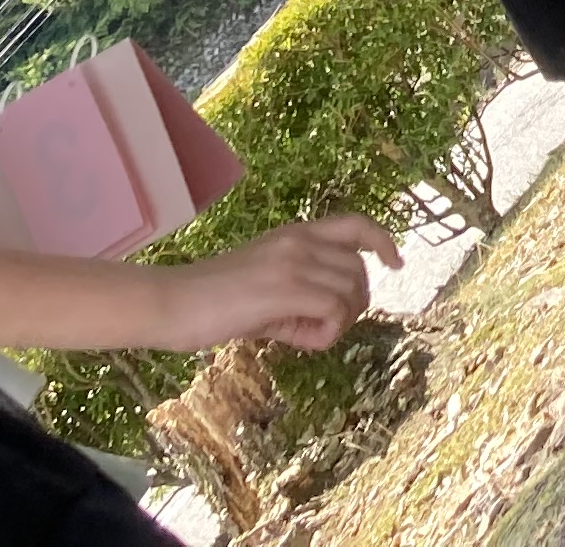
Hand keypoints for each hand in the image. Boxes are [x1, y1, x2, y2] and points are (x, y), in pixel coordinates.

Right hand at [147, 215, 400, 353]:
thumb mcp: (263, 286)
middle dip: (352, 305)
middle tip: (316, 328)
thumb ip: (300, 289)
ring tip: (297, 335)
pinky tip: (294, 340)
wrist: (170, 303)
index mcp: (295, 234)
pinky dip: (324, 334)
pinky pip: (334, 311)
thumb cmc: (210, 302)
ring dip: (336, 323)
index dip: (382, 241)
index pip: (355, 224)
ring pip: (351, 292)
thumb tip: (332, 314)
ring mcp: (294, 261)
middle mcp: (300, 240)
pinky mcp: (286, 288)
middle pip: (359, 271)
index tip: (394, 263)